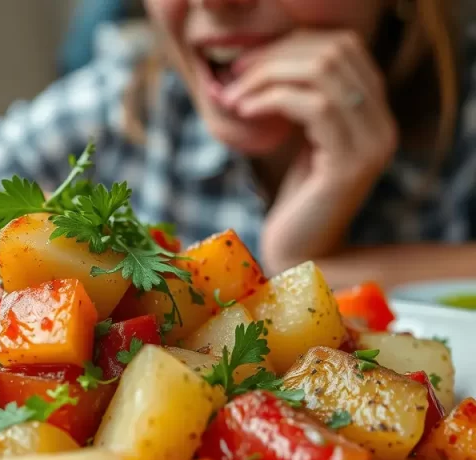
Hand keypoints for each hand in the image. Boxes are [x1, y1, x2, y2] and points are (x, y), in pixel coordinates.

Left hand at [222, 30, 397, 271]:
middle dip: (275, 57)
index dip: (291, 45)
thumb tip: (265, 58)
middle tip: (233, 77)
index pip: (343, 46)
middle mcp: (383, 125)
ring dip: (267, 77)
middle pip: (335, 52)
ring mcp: (372, 144)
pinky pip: (314, 107)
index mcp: (375, 113)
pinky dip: (271, 99)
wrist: (301, 257)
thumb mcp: (303, 141)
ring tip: (232, 97)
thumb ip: (301, 101)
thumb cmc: (296, 200)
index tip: (245, 65)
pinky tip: (243, 112)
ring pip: (324, 74)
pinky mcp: (349, 164)